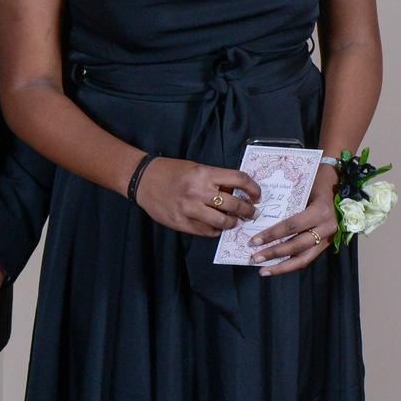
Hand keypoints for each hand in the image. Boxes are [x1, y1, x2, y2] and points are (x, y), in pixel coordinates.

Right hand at [136, 157, 260, 234]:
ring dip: (233, 223)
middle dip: (248, 211)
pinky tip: (216, 226)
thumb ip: (215, 179)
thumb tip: (237, 192)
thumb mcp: (195, 168)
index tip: (257, 195)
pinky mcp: (182, 223)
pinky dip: (216, 230)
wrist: (143, 180)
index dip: (253, 188)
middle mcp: (199, 191)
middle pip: (234, 204)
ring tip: (234, 221)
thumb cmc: (170, 171)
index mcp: (204, 173)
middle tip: (251, 213)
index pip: (238, 179)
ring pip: (223, 222)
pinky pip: (207, 231)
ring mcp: (190, 209)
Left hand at [248, 165, 338, 274]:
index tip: (254, 240)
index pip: (292, 226)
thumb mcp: (304, 186)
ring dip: (282, 267)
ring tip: (263, 271)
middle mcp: (326, 228)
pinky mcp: (327, 244)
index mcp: (320, 211)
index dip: (272, 234)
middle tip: (254, 257)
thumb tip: (259, 213)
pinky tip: (276, 267)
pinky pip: (308, 257)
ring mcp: (328, 238)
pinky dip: (291, 264)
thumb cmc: (318, 180)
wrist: (342, 184)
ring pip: (304, 258)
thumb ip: (288, 200)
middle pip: (296, 246)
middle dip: (274, 253)